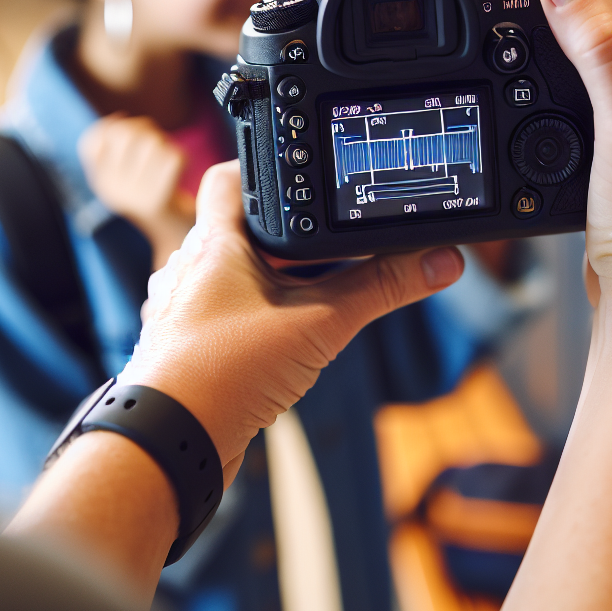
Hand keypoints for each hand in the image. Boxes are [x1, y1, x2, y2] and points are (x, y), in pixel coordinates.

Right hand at [78, 114, 194, 267]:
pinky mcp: (158, 199)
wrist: (176, 238)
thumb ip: (119, 148)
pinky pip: (174, 157)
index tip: (130, 132)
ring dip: (165, 142)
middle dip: (144, 128)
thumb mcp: (127, 176)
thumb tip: (117, 119)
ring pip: (151, 142)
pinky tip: (180, 168)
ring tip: (167, 156)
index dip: (112, 127)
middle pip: (124, 133)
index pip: (91, 140)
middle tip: (156, 140)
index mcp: (100, 183)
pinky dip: (181, 156)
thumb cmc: (155, 197)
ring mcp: (133, 196)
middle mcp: (111, 190)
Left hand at [120, 161, 463, 484]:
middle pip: (239, 226)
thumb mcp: (320, 323)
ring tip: (311, 287)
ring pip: (231, 271)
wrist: (172, 444)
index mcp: (214, 242)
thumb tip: (439, 260)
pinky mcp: (187, 345)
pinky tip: (280, 333)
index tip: (304, 175)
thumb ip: (382, 288)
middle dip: (284, 233)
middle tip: (326, 241)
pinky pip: (224, 309)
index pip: (230, 176)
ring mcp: (184, 308)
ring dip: (270, 274)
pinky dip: (255, 311)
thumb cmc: (226, 373)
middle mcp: (190, 267)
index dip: (265, 166)